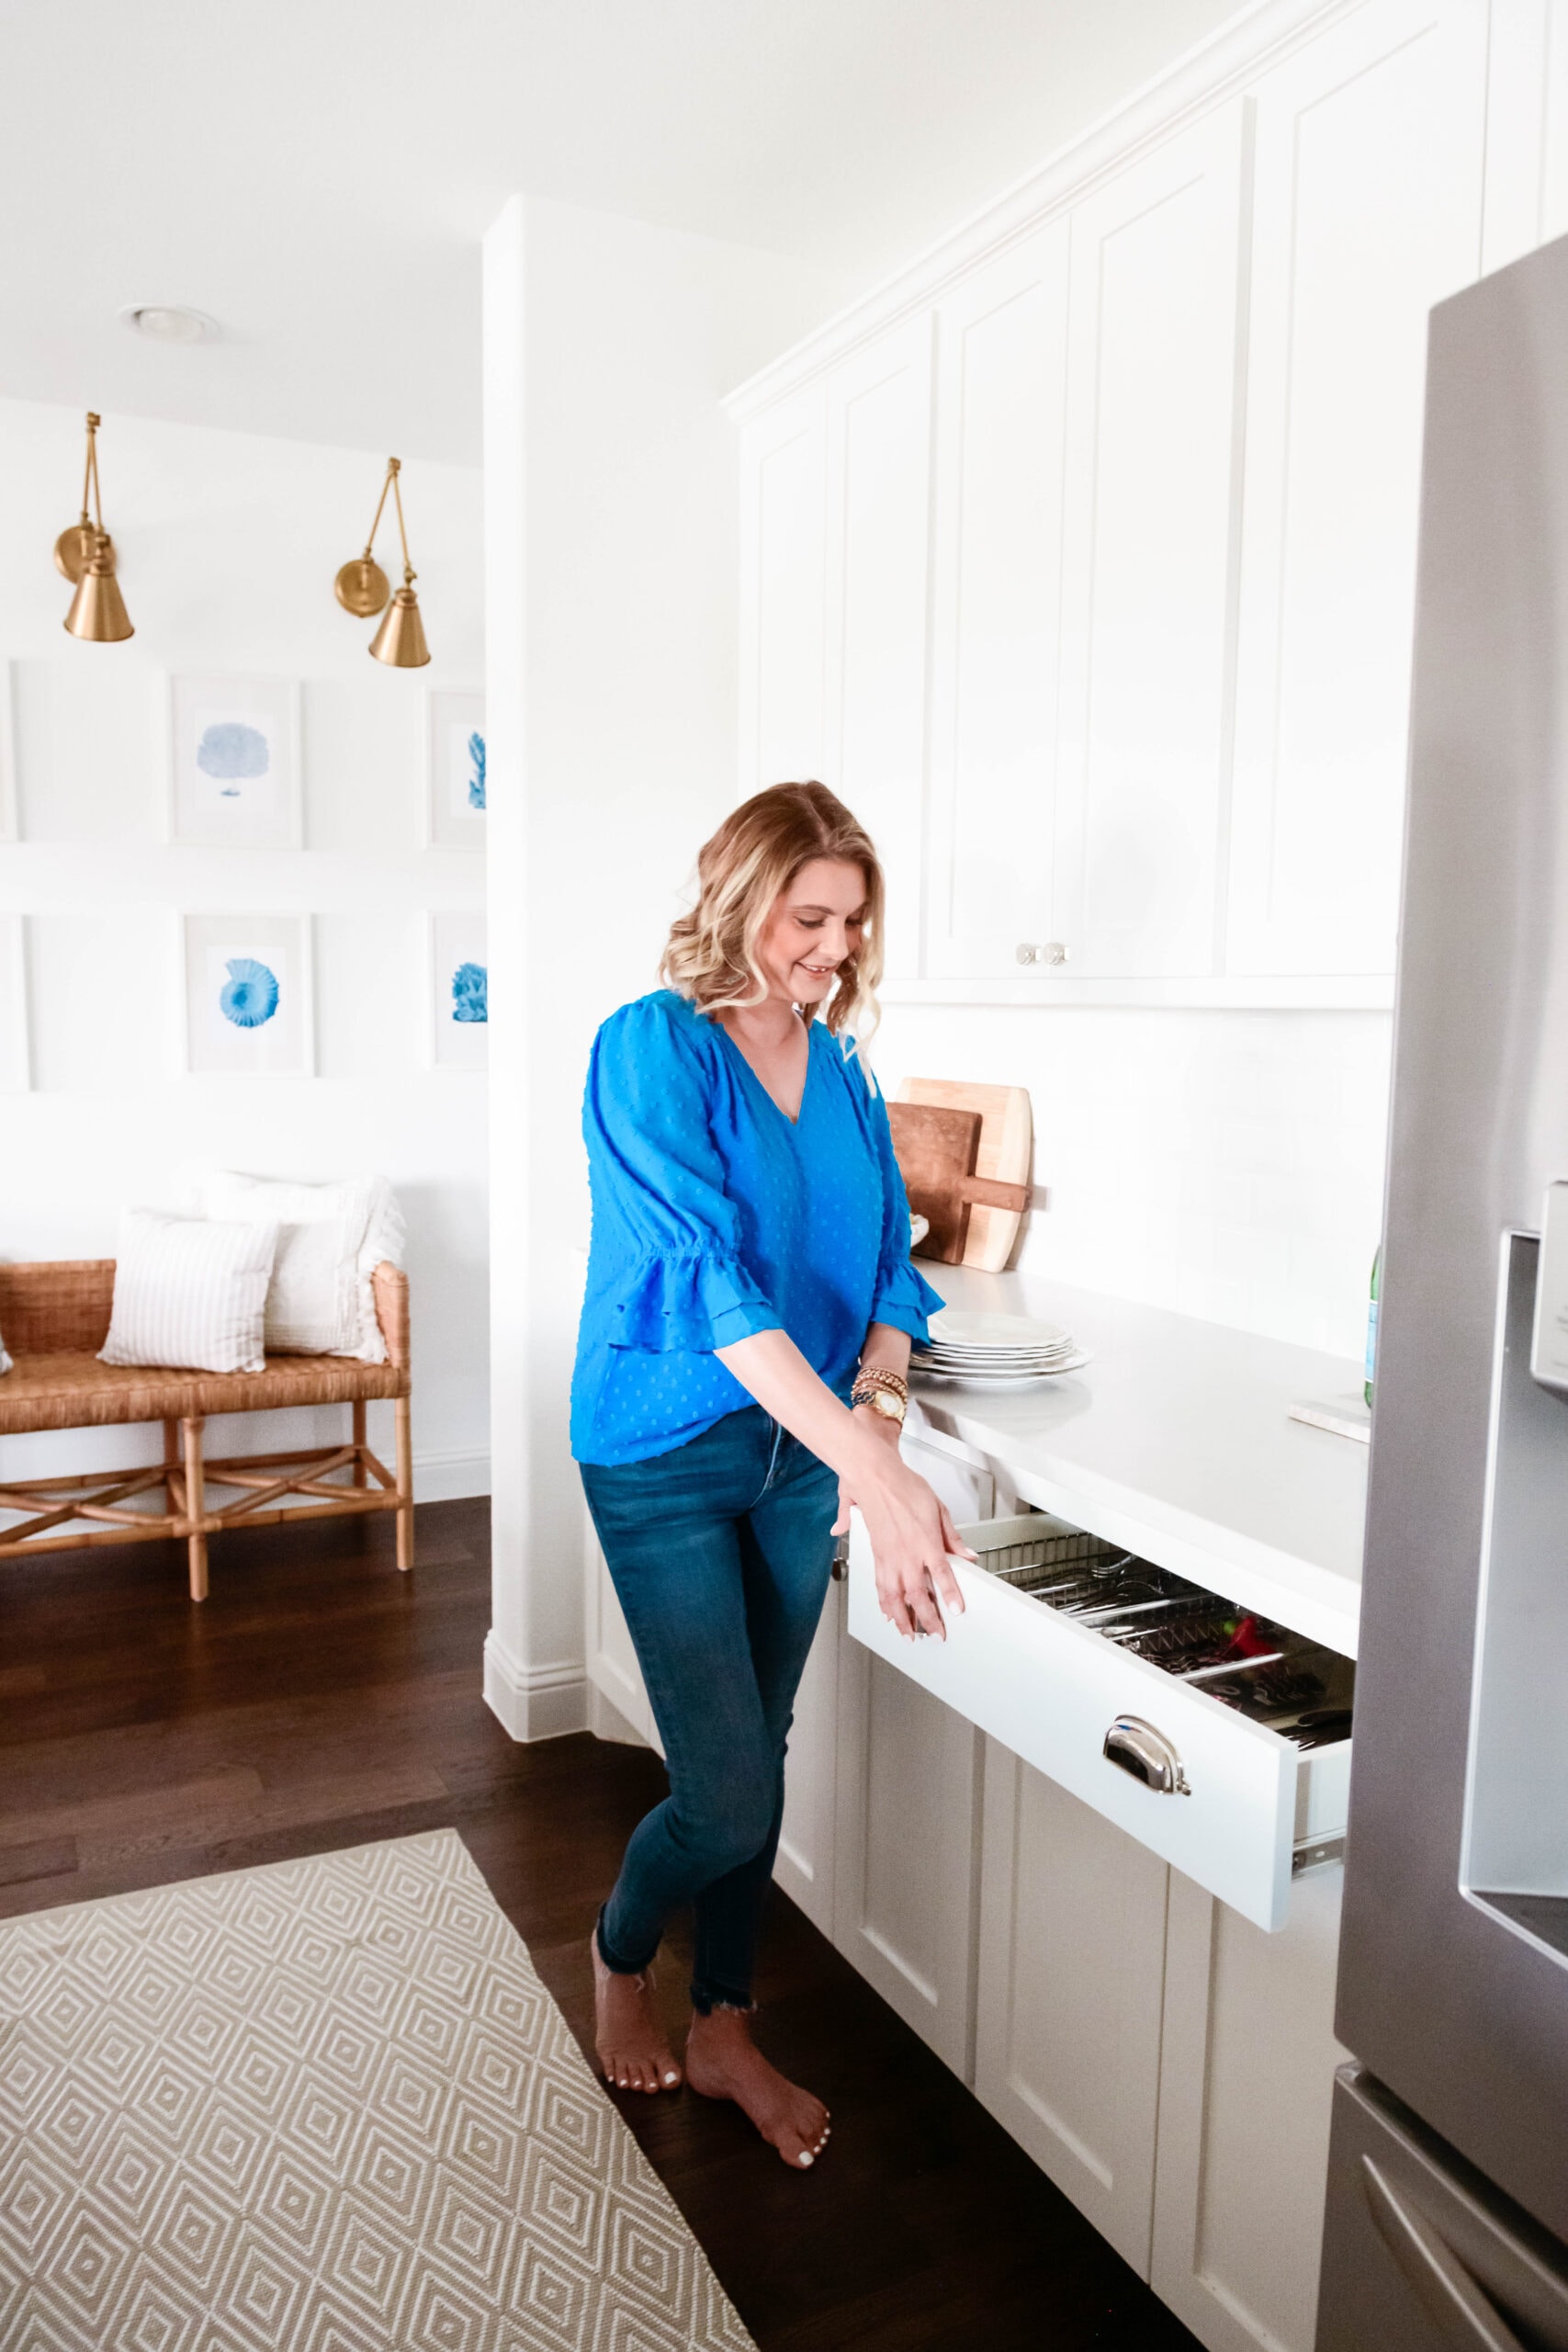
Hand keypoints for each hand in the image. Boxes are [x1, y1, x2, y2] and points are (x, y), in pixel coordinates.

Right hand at [835, 1419, 976, 1641]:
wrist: (875, 1477)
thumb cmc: (905, 1487)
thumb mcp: (939, 1509)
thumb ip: (953, 1537)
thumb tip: (967, 1554)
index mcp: (925, 1541)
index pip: (942, 1574)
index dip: (950, 1595)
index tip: (957, 1611)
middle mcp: (906, 1554)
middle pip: (918, 1594)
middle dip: (927, 1619)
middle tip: (936, 1634)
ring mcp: (888, 1557)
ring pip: (895, 1596)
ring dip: (903, 1619)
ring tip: (910, 1635)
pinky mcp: (876, 1556)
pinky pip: (880, 1586)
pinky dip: (883, 1603)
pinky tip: (887, 1613)